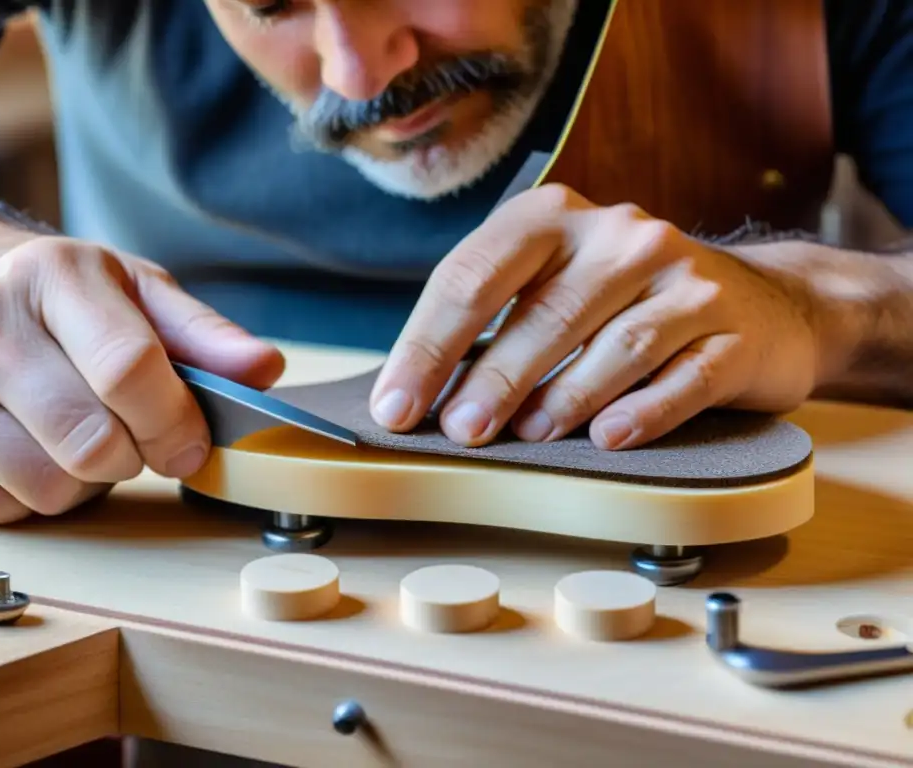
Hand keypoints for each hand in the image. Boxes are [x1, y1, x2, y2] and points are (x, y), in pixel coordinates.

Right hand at [0, 234, 284, 522]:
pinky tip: (37, 449)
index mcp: (52, 277)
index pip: (127, 368)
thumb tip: (265, 371)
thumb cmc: (59, 295)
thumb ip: (204, 335)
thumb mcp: (137, 292)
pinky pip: (6, 510)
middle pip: (92, 441)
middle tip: (135, 433)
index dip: (176, 422)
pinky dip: (38, 496)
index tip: (196, 444)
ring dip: (89, 480)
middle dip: (137, 455)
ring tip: (83, 435)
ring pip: (50, 487)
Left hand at [369, 184, 818, 449]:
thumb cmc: (622, 304)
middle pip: (545, 311)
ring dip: (565, 398)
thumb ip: (494, 321)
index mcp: (555, 216)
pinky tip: (608, 439)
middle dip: (494, 378)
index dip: (427, 347)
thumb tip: (416, 396)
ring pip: (616, 345)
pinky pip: (685, 377)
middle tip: (459, 432)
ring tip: (528, 438)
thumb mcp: (553, 284)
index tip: (395, 407)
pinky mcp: (732, 330)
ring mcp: (685, 280)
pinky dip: (644, 411)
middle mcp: (622, 236)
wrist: (761, 303)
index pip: (475, 277)